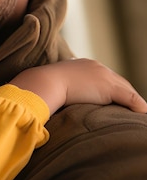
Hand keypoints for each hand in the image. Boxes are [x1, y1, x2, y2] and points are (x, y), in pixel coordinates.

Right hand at [10, 58, 146, 114]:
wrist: (43, 83)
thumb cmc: (42, 87)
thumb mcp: (54, 86)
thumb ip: (60, 89)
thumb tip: (53, 100)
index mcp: (82, 64)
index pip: (103, 77)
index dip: (109, 89)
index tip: (113, 99)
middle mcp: (96, 66)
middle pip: (118, 82)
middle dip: (125, 94)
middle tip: (131, 108)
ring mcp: (103, 76)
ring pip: (126, 90)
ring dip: (132, 102)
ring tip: (136, 113)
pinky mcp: (109, 87)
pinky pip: (130, 98)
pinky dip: (137, 107)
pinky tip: (141, 115)